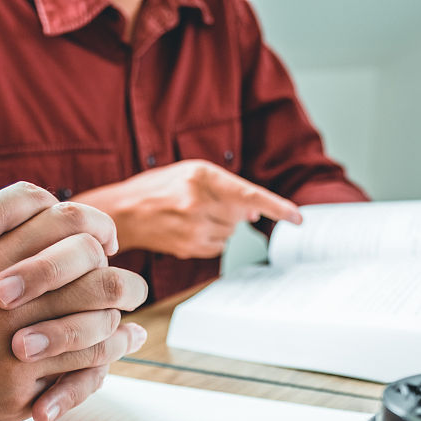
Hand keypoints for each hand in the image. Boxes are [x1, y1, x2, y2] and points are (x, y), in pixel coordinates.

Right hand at [0, 183, 147, 420]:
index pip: (57, 223)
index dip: (89, 229)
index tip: (101, 243)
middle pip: (88, 273)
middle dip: (117, 280)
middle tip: (130, 287)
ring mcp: (3, 347)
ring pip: (90, 325)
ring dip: (115, 326)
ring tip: (127, 328)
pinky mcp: (6, 396)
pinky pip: (72, 377)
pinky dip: (98, 367)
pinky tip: (108, 363)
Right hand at [73, 159, 302, 259]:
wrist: (123, 213)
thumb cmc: (157, 188)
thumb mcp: (190, 172)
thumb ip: (225, 187)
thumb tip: (255, 213)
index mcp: (201, 176)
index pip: (249, 194)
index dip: (277, 207)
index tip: (297, 218)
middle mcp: (199, 202)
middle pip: (241, 215)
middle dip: (233, 210)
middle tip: (209, 203)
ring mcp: (194, 228)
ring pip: (230, 232)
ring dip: (221, 224)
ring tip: (193, 215)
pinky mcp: (190, 247)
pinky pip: (218, 246)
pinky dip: (211, 237)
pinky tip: (190, 228)